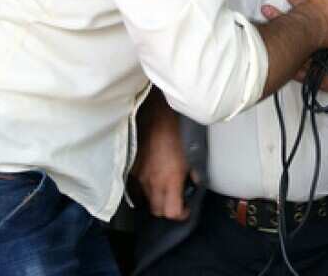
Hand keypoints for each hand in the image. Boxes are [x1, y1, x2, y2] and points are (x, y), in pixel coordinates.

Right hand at [131, 95, 196, 220]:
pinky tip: (153, 174)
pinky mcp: (131, 167)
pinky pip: (137, 185)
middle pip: (157, 211)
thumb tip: (195, 184)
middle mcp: (152, 182)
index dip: (181, 214)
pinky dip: (145, 185)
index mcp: (169, 180)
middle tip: (176, 199)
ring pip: (146, 198)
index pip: (171, 213)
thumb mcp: (192, 154)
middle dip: (167, 208)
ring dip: (156, 197)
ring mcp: (139, 176)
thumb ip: (194, 174)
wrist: (156, 113)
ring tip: (164, 185)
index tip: (186, 208)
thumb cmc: (176, 130)